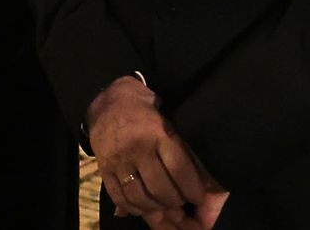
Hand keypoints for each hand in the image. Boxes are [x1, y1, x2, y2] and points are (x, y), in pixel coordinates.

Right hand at [88, 76, 219, 221]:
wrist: (108, 101)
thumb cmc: (146, 111)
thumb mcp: (168, 122)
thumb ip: (182, 150)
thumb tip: (205, 182)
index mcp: (157, 134)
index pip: (179, 170)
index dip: (192, 190)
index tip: (198, 198)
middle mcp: (137, 148)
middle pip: (160, 189)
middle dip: (175, 202)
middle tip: (182, 202)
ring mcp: (118, 160)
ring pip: (139, 197)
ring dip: (156, 208)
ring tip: (165, 206)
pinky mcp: (104, 169)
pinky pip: (119, 197)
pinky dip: (134, 208)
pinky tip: (144, 208)